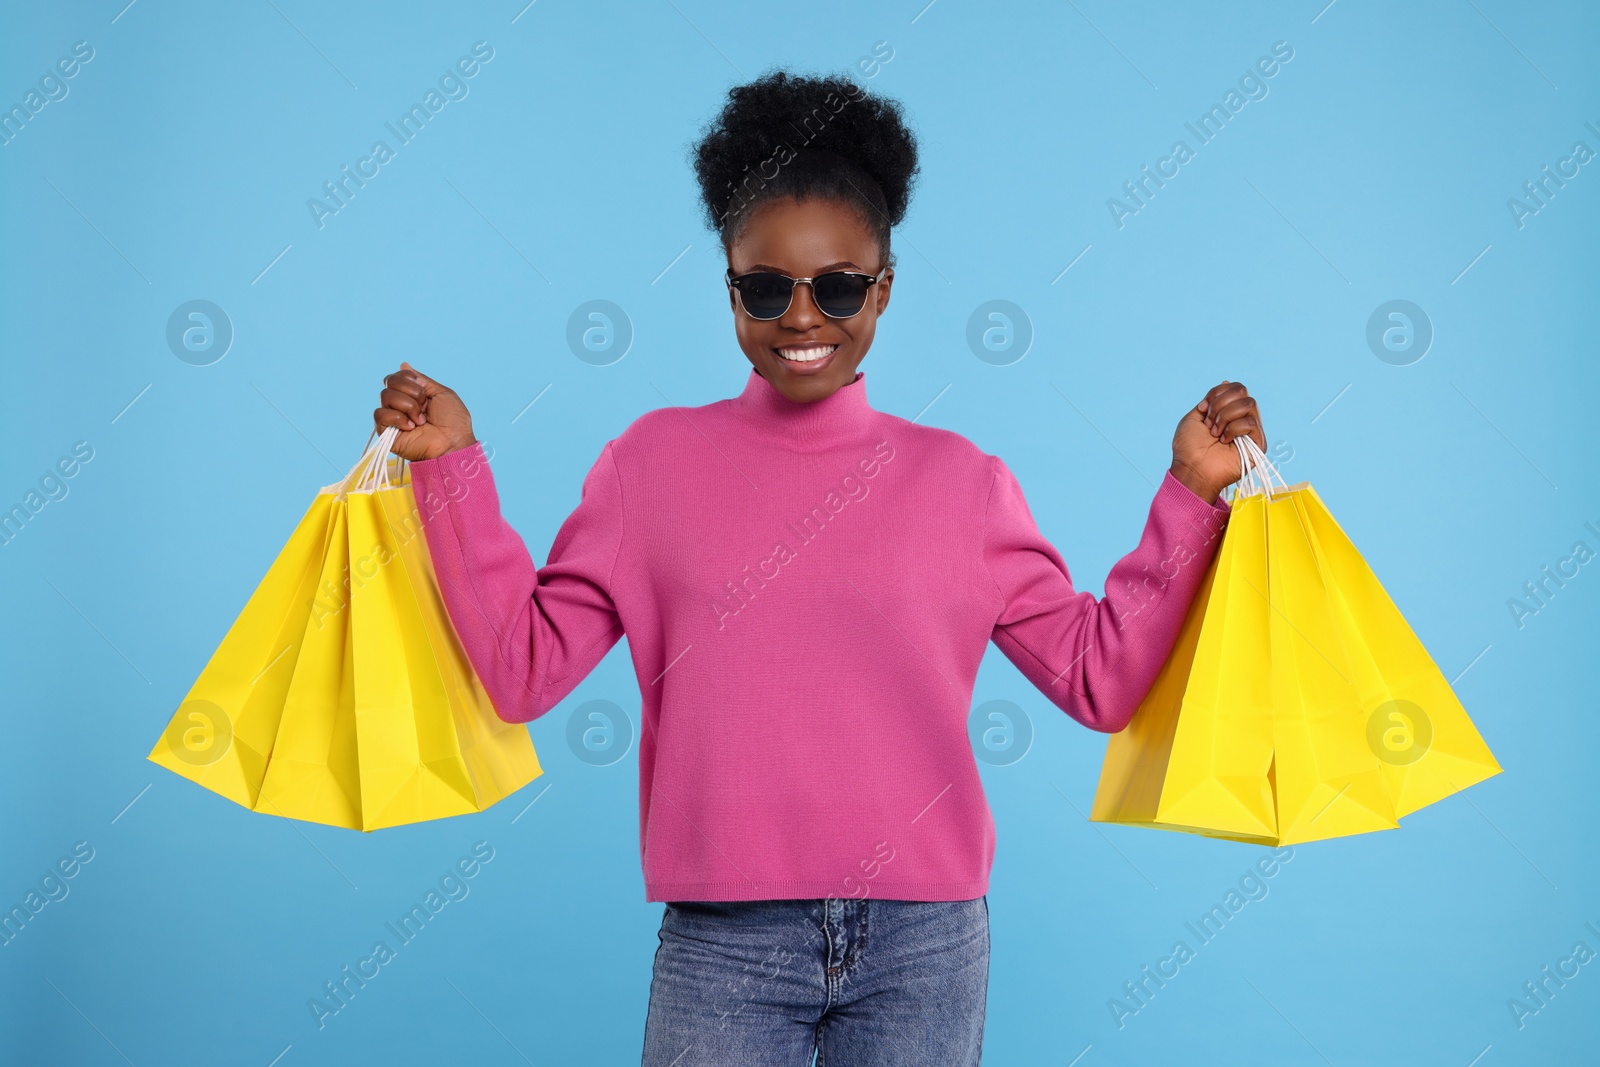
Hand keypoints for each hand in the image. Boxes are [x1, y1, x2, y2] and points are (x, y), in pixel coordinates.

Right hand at [375, 362, 477, 460]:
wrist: (453, 443)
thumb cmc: (453, 422)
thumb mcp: (441, 392)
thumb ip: (422, 379)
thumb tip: (403, 365)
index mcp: (412, 395)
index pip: (396, 376)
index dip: (408, 378)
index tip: (424, 389)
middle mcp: (400, 405)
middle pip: (389, 382)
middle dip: (411, 392)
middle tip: (424, 406)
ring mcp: (392, 418)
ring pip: (385, 396)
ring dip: (408, 405)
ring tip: (420, 420)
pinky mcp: (386, 432)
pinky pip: (380, 414)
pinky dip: (397, 418)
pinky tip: (410, 427)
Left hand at [1169, 380, 1264, 502]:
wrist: (1190, 468)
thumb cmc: (1188, 447)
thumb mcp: (1194, 416)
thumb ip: (1211, 399)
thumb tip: (1226, 382)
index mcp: (1229, 412)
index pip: (1235, 387)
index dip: (1216, 394)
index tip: (1203, 410)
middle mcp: (1242, 419)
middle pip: (1243, 391)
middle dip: (1220, 404)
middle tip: (1209, 423)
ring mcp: (1251, 432)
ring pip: (1248, 404)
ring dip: (1225, 417)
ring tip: (1215, 433)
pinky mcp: (1258, 444)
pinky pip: (1250, 423)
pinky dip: (1233, 429)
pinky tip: (1224, 441)